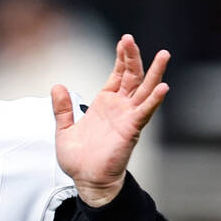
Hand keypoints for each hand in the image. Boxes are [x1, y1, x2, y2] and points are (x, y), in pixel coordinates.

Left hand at [52, 35, 168, 206]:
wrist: (87, 181)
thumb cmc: (79, 159)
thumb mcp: (63, 129)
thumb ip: (62, 108)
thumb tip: (57, 86)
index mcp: (104, 104)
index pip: (118, 75)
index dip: (122, 58)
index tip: (124, 41)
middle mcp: (119, 108)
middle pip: (132, 76)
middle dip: (133, 57)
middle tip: (131, 39)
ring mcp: (127, 118)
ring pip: (144, 90)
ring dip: (154, 73)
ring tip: (163, 55)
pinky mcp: (131, 130)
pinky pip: (144, 112)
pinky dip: (154, 100)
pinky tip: (163, 87)